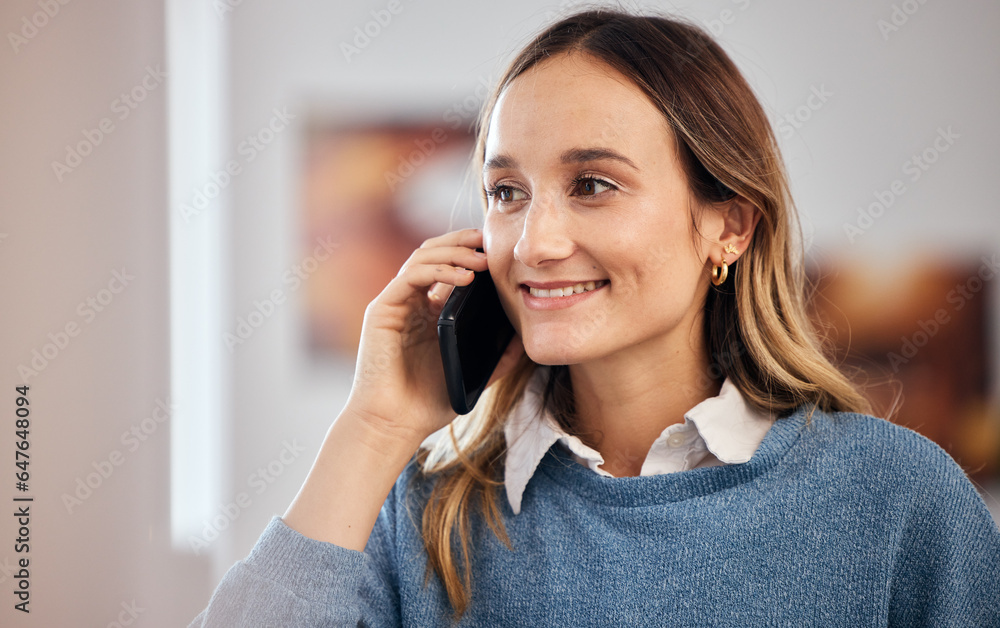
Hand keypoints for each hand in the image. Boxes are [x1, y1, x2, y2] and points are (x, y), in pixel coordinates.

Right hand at [344, 228, 525, 444]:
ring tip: (482, 260)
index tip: (500, 250)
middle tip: (490, 239)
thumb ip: (496, 358)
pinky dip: (439, 271)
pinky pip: (411, 276)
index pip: (448, 267)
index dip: (471, 253)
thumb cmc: (428, 403)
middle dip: (462, 242)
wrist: (393, 424)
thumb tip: (523, 339)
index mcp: (429, 312)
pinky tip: (464, 277)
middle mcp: (411, 302)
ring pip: (422, 258)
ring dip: (454, 252)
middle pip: (434, 253)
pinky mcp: (382, 310)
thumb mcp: (474, 375)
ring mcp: (395, 304)